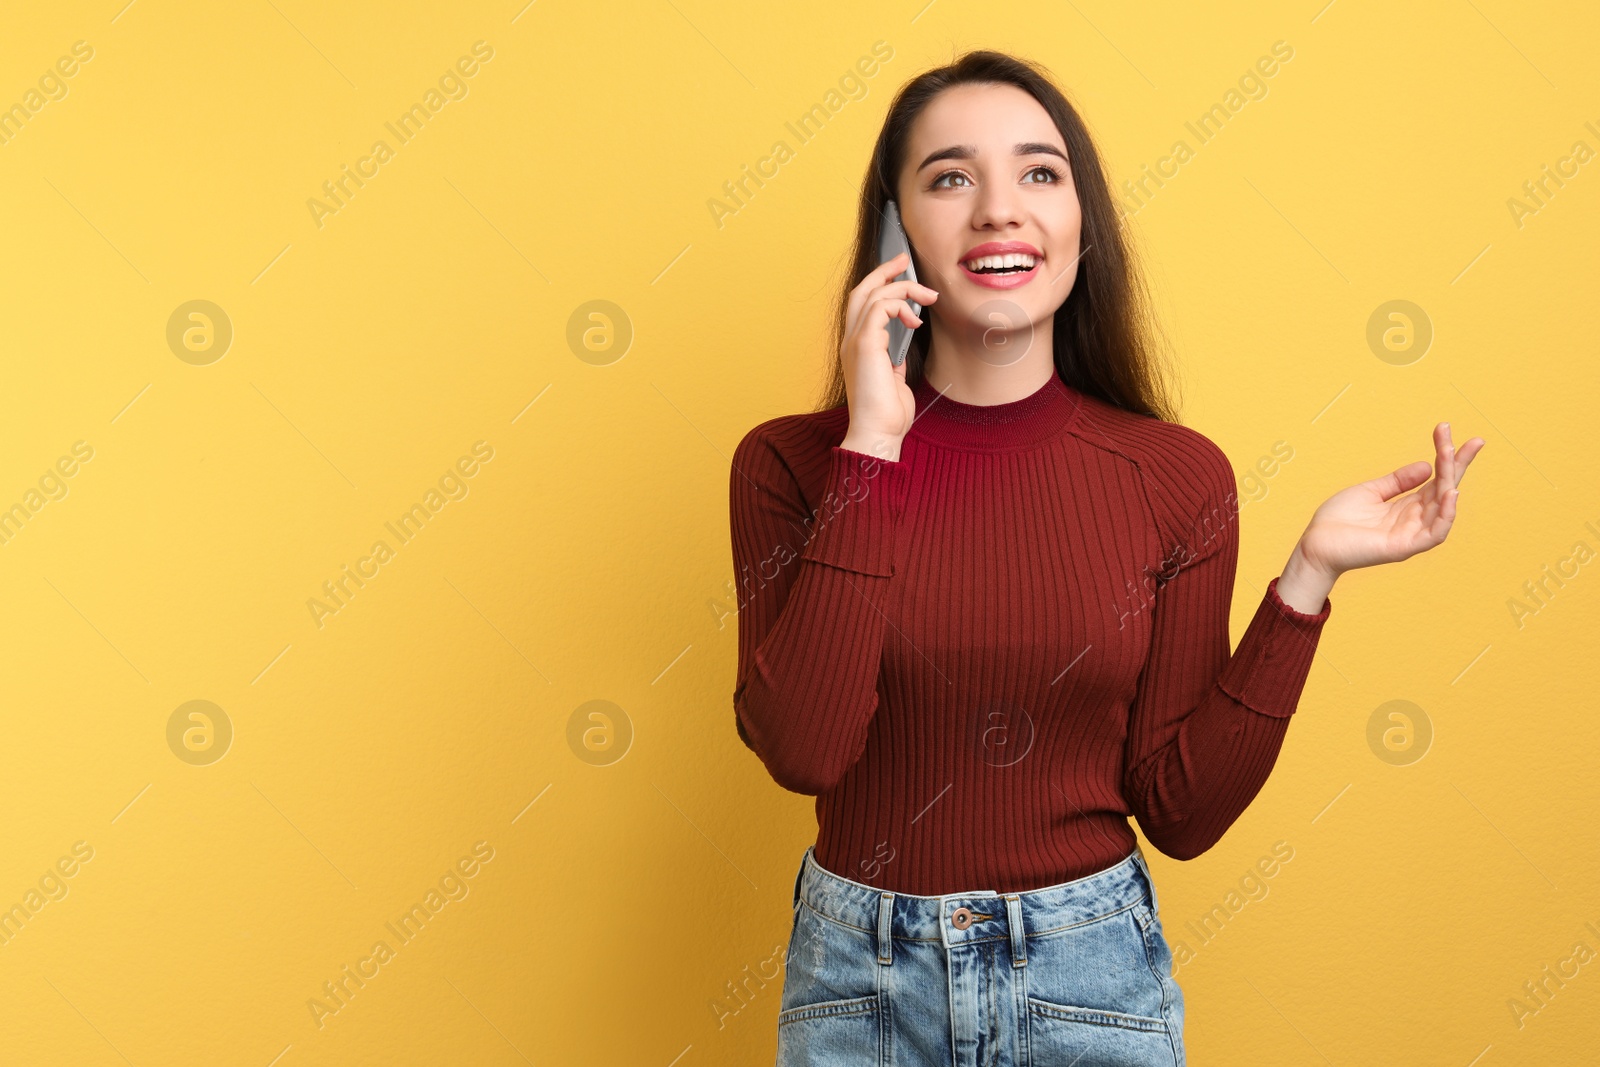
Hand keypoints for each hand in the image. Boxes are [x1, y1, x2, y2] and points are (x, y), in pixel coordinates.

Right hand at [838, 251, 938, 461]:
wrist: (878, 433)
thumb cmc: (887, 414)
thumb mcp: (893, 381)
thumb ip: (893, 361)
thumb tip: (901, 353)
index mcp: (856, 347)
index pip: (862, 304)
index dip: (880, 284)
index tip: (903, 275)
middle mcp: (851, 339)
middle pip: (861, 290)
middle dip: (884, 270)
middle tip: (905, 260)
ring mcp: (855, 340)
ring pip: (873, 293)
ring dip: (903, 288)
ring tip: (928, 297)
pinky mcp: (865, 344)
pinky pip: (881, 307)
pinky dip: (901, 305)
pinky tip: (916, 320)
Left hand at [1295, 422, 1485, 579]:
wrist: (1315, 545)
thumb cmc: (1338, 521)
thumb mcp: (1370, 491)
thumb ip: (1397, 481)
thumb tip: (1427, 466)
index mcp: (1407, 506)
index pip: (1436, 479)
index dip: (1446, 457)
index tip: (1447, 430)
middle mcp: (1414, 519)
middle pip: (1445, 488)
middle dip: (1458, 464)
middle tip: (1474, 440)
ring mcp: (1411, 533)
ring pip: (1443, 507)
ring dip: (1451, 482)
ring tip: (1451, 457)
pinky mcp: (1404, 547)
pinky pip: (1435, 533)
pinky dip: (1446, 514)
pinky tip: (1450, 493)